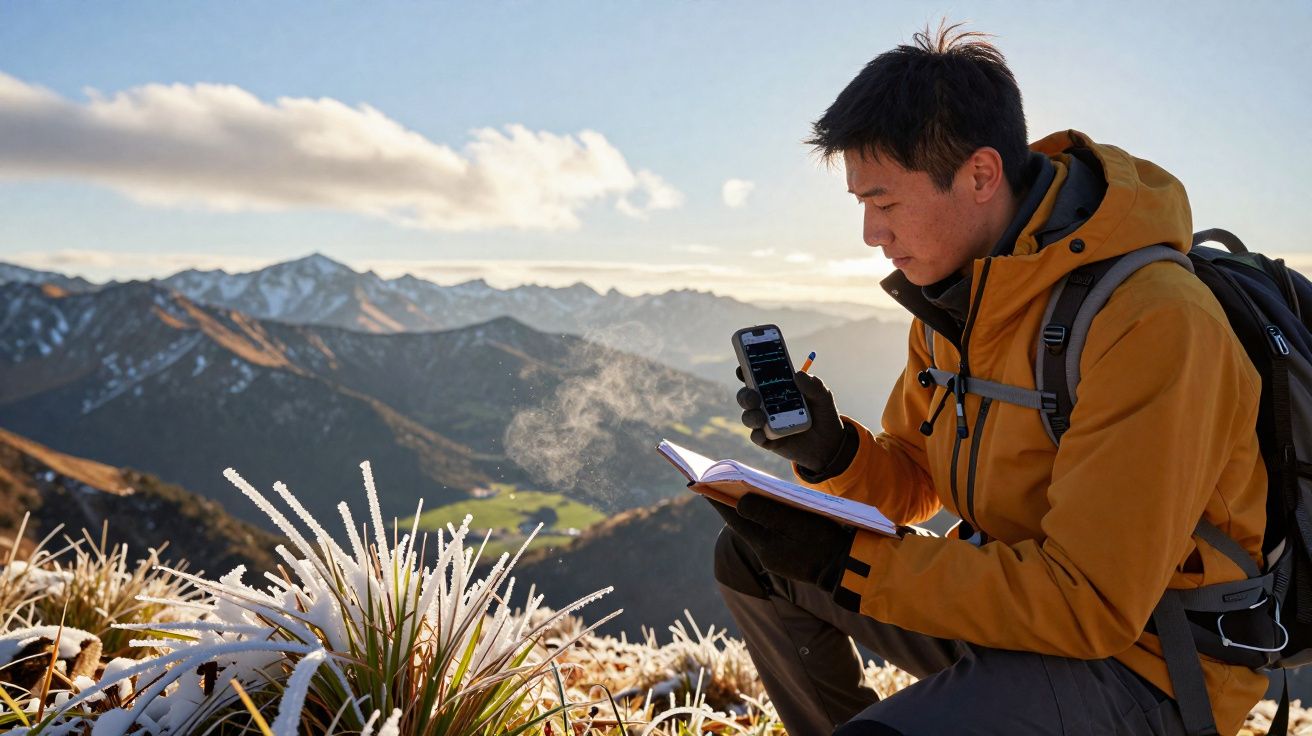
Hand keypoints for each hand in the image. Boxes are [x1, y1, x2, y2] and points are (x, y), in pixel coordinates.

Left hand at [707, 494, 855, 590]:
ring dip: (744, 509)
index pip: (734, 518)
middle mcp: (764, 552)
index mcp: (764, 545)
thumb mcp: (798, 524)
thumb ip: (768, 513)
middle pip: (740, 522)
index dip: (717, 499)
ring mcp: (773, 556)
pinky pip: (765, 533)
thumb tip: (740, 502)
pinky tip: (760, 505)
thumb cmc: (825, 543)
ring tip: (732, 488)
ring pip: (752, 527)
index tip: (702, 482)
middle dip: (728, 501)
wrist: (846, 568)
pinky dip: (759, 518)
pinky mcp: (783, 556)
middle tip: (714, 480)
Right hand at [736, 367, 845, 472]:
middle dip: (745, 395)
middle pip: (746, 397)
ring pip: (748, 417)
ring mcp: (767, 423)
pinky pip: (757, 437)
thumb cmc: (823, 415)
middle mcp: (767, 404)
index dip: (746, 371)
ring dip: (751, 416)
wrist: (830, 444)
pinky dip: (758, 435)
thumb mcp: (823, 397)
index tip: (742, 368)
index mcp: (776, 389)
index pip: (756, 377)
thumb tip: (798, 374)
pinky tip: (764, 435)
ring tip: (761, 418)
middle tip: (754, 397)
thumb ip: (814, 385)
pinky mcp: (769, 440)